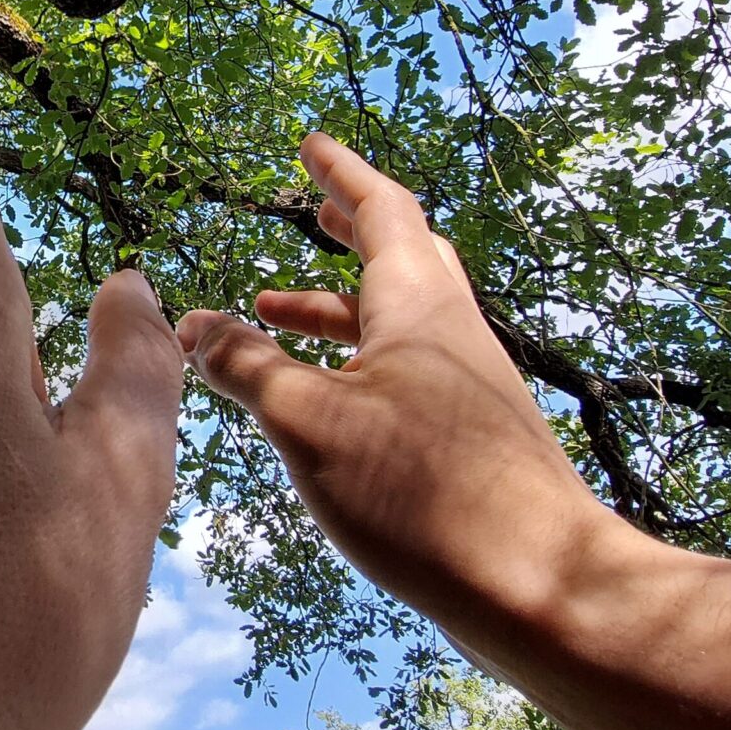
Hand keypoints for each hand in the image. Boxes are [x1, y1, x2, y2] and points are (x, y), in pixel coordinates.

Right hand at [175, 133, 634, 637]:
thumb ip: (247, 367)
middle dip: (350, 231)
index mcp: (419, 305)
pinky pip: (407, 371)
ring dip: (338, 307)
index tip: (310, 144)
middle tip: (310, 212)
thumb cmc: (423, 493)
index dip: (341, 175)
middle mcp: (452, 332)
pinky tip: (322, 401)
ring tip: (271, 312)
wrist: (541, 585)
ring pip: (401, 320)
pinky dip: (356, 360)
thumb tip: (190, 324)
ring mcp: (468, 387)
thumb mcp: (309, 422)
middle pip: (403, 257)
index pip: (383, 210)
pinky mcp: (473, 439)